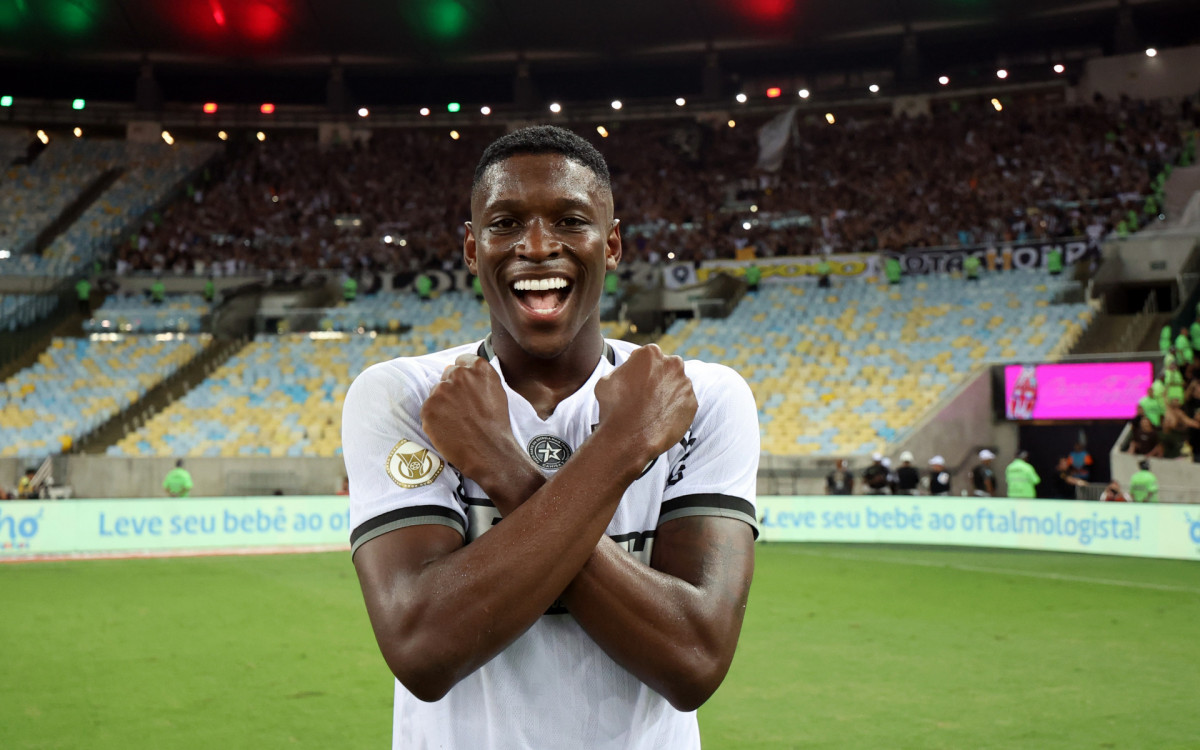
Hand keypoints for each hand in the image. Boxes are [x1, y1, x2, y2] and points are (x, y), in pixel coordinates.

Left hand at [421, 354, 525, 482]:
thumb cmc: (496, 425)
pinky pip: (428, 409)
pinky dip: (435, 419)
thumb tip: (451, 367)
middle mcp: (458, 374)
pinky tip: (449, 429)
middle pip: (447, 376)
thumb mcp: (496, 392)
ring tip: (457, 422)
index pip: (462, 361)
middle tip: (463, 411)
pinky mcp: (429, 407)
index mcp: (478, 368)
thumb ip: (477, 377)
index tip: (467, 390)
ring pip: (437, 393)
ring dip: (443, 405)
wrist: (490, 452)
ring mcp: (441, 390)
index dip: (463, 378)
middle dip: (452, 390)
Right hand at [594, 344, 696, 466]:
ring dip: (668, 393)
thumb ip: (623, 369)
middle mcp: (672, 364)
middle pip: (666, 367)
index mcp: (651, 353)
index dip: (640, 370)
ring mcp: (685, 384)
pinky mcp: (692, 403)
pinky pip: (684, 403)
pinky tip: (661, 418)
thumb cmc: (614, 408)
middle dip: (658, 378)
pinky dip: (675, 409)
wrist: (629, 439)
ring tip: (652, 409)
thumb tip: (629, 370)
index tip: (635, 382)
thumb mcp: (607, 380)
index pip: (647, 357)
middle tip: (646, 395)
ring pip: (677, 385)